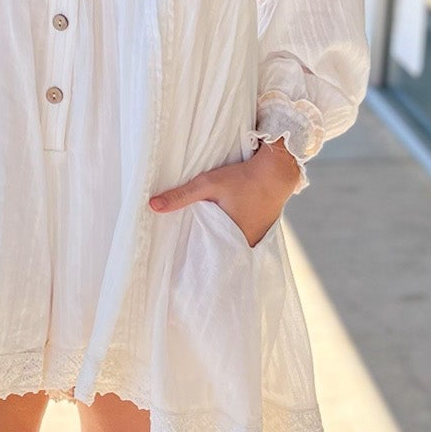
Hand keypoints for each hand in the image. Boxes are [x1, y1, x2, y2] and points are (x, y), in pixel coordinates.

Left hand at [148, 138, 299, 247]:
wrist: (277, 171)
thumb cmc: (243, 178)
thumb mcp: (208, 184)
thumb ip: (181, 196)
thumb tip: (153, 206)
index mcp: (233, 240)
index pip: (208, 258)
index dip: (194, 259)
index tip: (179, 260)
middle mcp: (246, 245)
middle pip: (219, 253)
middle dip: (203, 251)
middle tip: (184, 252)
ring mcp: (256, 238)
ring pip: (230, 246)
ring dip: (217, 242)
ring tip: (197, 241)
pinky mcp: (261, 230)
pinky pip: (240, 238)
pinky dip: (229, 235)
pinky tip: (218, 229)